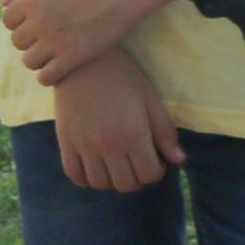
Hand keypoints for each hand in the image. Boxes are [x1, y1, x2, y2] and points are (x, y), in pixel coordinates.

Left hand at [3, 0, 155, 85]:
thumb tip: (2, 2)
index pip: (8, 20)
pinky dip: (49, 75)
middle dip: (30, 39)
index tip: (35, 21)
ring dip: (38, 58)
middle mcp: (39, 20)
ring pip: (29, 61)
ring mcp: (55, 40)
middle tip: (48, 35)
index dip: (20, 21)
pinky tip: (60, 66)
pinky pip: (45, 77)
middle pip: (18, 41)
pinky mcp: (72, 57)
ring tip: (53, 51)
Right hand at [49, 53, 184, 193]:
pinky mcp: (66, 141)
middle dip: (137, 177)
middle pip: (126, 184)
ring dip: (113, 179)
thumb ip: (165, 132)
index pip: (149, 175)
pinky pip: (76, 176)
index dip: (157, 171)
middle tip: (138, 161)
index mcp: (133, 134)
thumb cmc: (122, 76)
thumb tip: (178, 160)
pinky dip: (87, 178)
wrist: (82, 59)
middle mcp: (108, 144)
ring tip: (117, 163)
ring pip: (101, 184)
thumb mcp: (150, 99)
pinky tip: (96, 165)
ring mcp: (84, 145)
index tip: (156, 159)